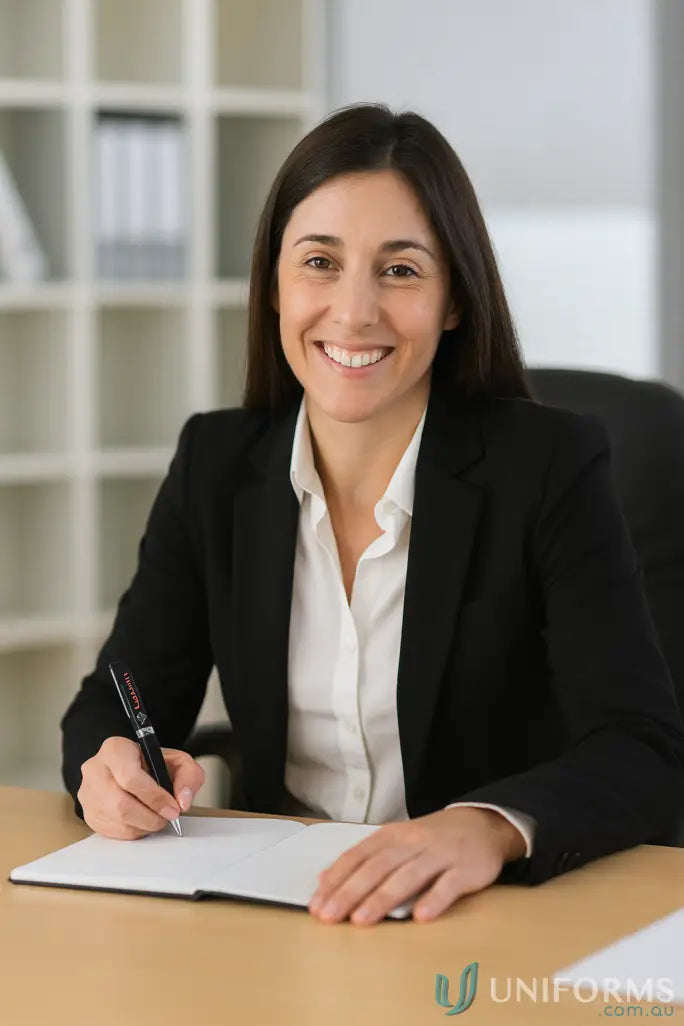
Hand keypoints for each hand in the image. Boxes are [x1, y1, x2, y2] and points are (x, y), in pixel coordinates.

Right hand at [78, 736, 204, 839]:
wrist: (129, 768)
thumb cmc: (151, 764)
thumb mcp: (176, 760)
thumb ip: (188, 775)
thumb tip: (182, 801)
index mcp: (115, 750)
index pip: (130, 777)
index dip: (155, 797)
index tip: (172, 808)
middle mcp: (95, 770)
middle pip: (121, 804)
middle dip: (151, 816)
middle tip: (168, 817)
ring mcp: (88, 793)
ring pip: (117, 821)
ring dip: (144, 826)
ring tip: (157, 817)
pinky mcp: (89, 814)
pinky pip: (112, 832)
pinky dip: (134, 831)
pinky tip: (143, 821)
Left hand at [308, 806, 526, 925]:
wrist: (483, 824)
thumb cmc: (432, 839)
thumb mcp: (397, 839)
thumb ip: (365, 858)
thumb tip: (324, 879)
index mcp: (392, 835)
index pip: (358, 856)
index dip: (337, 879)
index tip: (317, 903)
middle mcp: (413, 842)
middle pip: (378, 867)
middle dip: (351, 892)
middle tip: (329, 916)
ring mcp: (440, 855)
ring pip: (408, 876)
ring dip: (383, 898)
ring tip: (361, 920)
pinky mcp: (465, 869)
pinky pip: (448, 885)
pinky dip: (434, 900)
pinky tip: (420, 917)